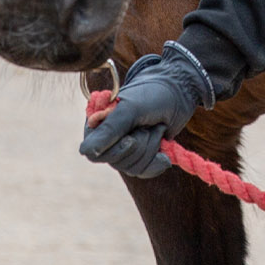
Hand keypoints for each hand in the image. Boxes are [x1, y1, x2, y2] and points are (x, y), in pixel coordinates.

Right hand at [77, 43, 215, 178]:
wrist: (179, 94)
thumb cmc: (152, 95)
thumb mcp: (130, 109)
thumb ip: (109, 129)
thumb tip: (85, 152)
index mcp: (98, 124)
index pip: (94, 152)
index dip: (114, 149)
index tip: (130, 137)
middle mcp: (108, 139)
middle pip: (116, 162)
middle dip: (138, 144)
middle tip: (147, 124)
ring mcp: (125, 149)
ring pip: (132, 167)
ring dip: (150, 147)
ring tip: (156, 128)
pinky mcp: (141, 157)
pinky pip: (144, 171)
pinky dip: (157, 161)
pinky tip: (164, 150)